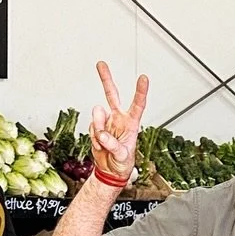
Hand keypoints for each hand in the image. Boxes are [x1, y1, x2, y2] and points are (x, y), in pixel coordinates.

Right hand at [90, 63, 148, 185]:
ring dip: (98, 129)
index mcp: (131, 124)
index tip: (143, 78)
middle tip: (101, 64)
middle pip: (112, 95)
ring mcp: (107, 122)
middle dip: (106, 79)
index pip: (138, 105)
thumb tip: (102, 134)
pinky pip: (90, 128)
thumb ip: (112, 145)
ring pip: (97, 115)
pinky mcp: (96, 127)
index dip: (140, 91)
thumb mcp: (122, 157)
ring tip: (104, 143)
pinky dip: (93, 138)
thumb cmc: (122, 164)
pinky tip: (100, 145)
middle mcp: (119, 119)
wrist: (110, 171)